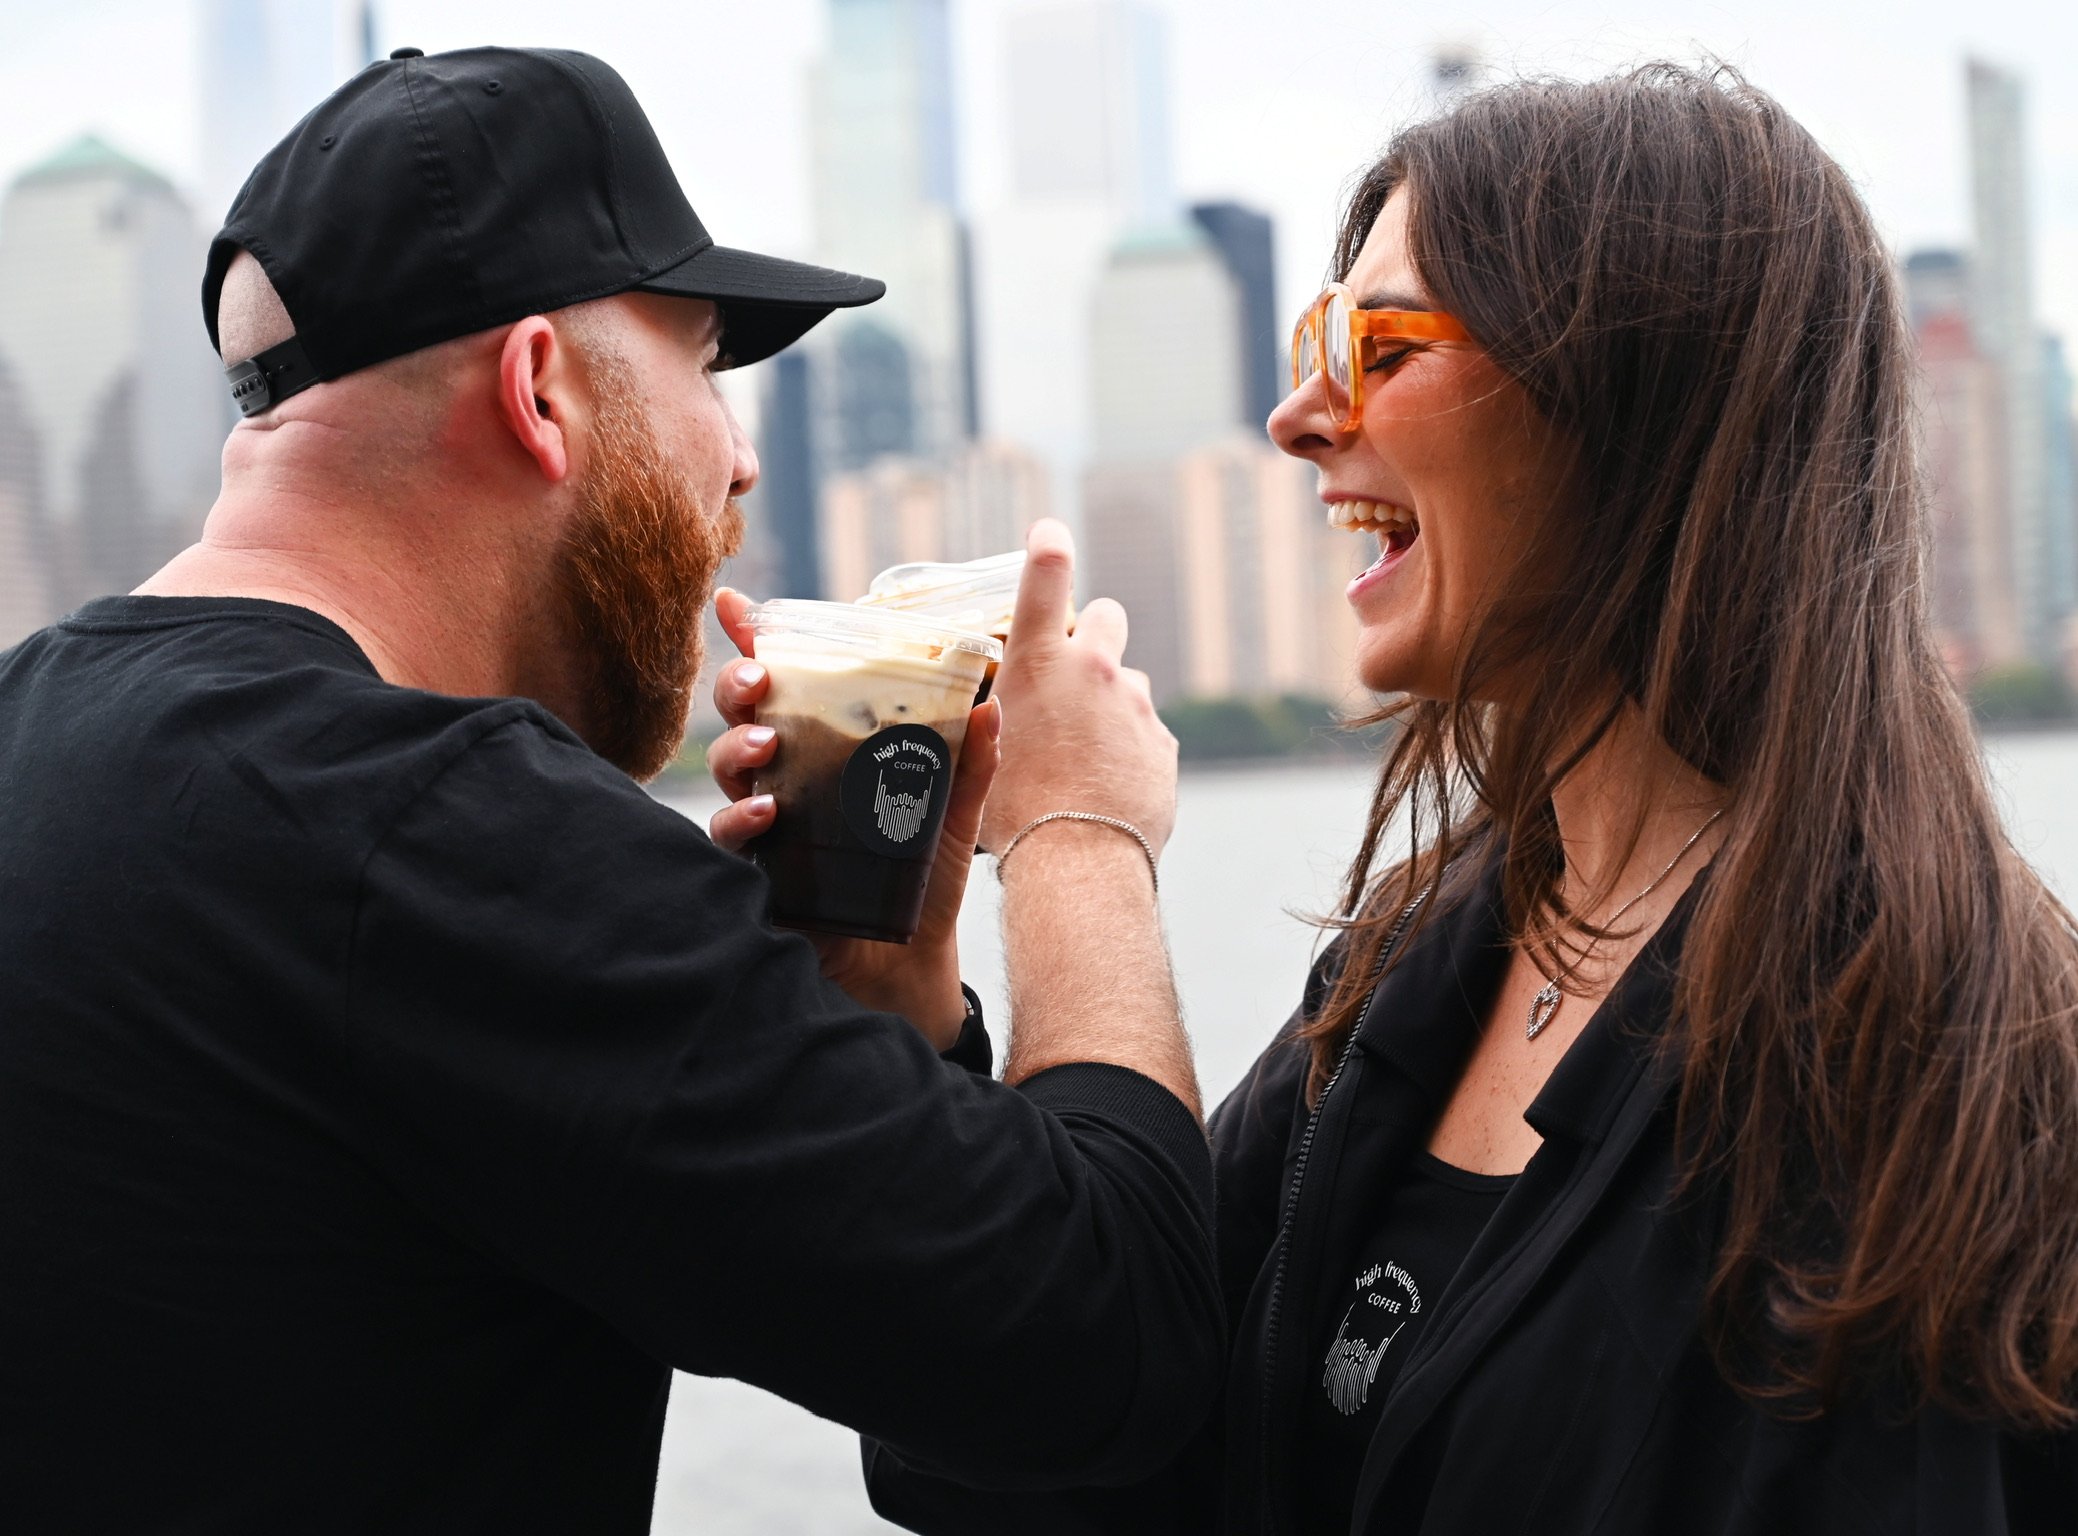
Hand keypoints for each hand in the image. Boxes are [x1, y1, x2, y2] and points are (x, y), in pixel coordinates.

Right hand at [705, 587, 999, 1050]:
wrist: (913, 964)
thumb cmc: (925, 881)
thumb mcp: (955, 813)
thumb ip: (973, 761)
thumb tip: (995, 704)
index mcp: (831, 745)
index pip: (789, 682)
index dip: (753, 641)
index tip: (734, 604)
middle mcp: (791, 773)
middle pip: (744, 713)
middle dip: (738, 686)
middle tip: (757, 681)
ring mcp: (769, 819)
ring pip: (728, 767)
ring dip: (737, 748)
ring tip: (766, 744)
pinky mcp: (759, 868)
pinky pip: (731, 836)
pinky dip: (740, 818)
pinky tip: (764, 812)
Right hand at [981, 520, 1177, 855]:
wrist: (1076, 864)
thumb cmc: (1013, 815)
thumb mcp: (982, 755)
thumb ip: (991, 719)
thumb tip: (985, 714)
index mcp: (1039, 664)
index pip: (1046, 574)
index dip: (1048, 543)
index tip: (1050, 532)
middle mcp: (1095, 671)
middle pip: (1105, 616)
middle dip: (1091, 633)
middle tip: (1070, 671)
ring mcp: (1137, 707)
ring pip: (1129, 683)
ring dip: (1110, 703)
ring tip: (1082, 754)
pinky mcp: (1163, 744)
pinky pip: (1145, 732)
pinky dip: (1128, 749)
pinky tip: (1104, 787)